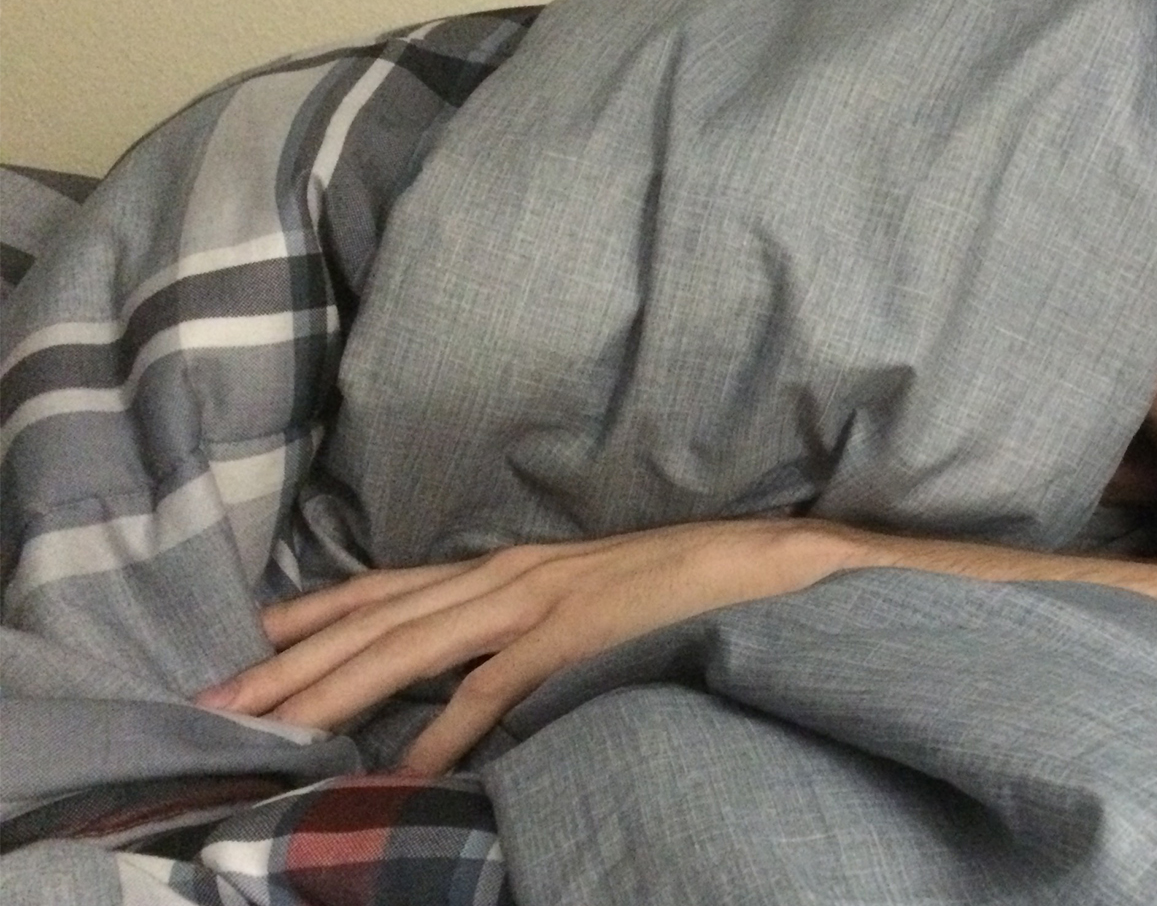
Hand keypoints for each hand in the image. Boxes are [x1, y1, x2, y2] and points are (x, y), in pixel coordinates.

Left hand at [196, 520, 848, 773]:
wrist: (768, 562)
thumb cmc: (684, 584)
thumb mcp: (590, 598)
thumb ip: (532, 625)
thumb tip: (482, 671)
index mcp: (510, 566)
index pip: (388, 588)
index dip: (313, 615)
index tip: (242, 644)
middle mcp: (508, 574)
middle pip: (376, 620)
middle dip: (289, 663)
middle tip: (213, 704)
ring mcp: (541, 601)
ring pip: (412, 647)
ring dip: (334, 692)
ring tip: (270, 733)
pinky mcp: (578, 634)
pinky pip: (496, 687)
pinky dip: (444, 731)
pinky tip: (401, 770)